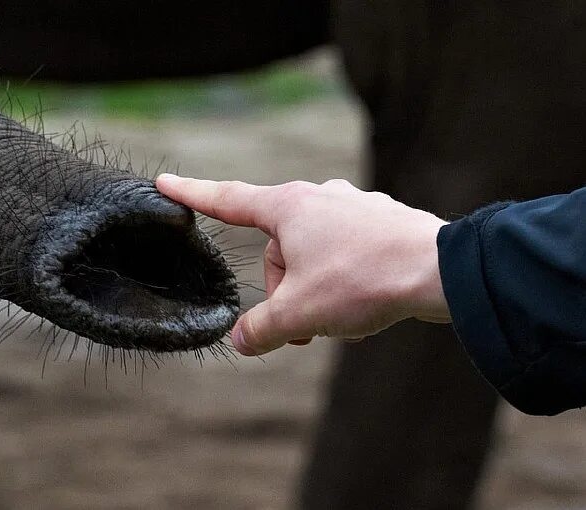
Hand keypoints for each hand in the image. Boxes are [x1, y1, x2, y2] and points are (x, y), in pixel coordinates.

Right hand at [155, 174, 450, 355]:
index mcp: (288, 207)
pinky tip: (365, 306)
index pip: (226, 199)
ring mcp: (355, 207)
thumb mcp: (299, 314)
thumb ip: (260, 329)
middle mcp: (319, 197)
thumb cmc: (363, 281)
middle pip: (277, 250)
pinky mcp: (383, 222)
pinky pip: (346, 255)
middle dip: (283, 293)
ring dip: (314, 292)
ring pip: (313, 255)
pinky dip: (344, 283)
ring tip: (338, 323)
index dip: (191, 193)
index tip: (164, 181)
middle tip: (299, 331)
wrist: (442, 271)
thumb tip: (240, 340)